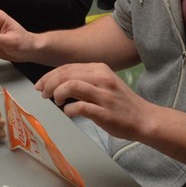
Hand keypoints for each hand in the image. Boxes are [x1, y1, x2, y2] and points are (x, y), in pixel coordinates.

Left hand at [36, 63, 155, 141]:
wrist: (145, 119)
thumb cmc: (121, 103)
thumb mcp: (103, 84)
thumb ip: (83, 82)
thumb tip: (58, 83)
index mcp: (99, 69)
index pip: (67, 67)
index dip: (49, 75)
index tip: (41, 84)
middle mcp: (101, 78)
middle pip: (66, 74)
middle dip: (49, 83)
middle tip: (43, 93)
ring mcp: (103, 95)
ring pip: (71, 85)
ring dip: (57, 93)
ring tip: (56, 101)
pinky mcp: (104, 112)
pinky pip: (79, 106)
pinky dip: (69, 109)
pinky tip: (68, 111)